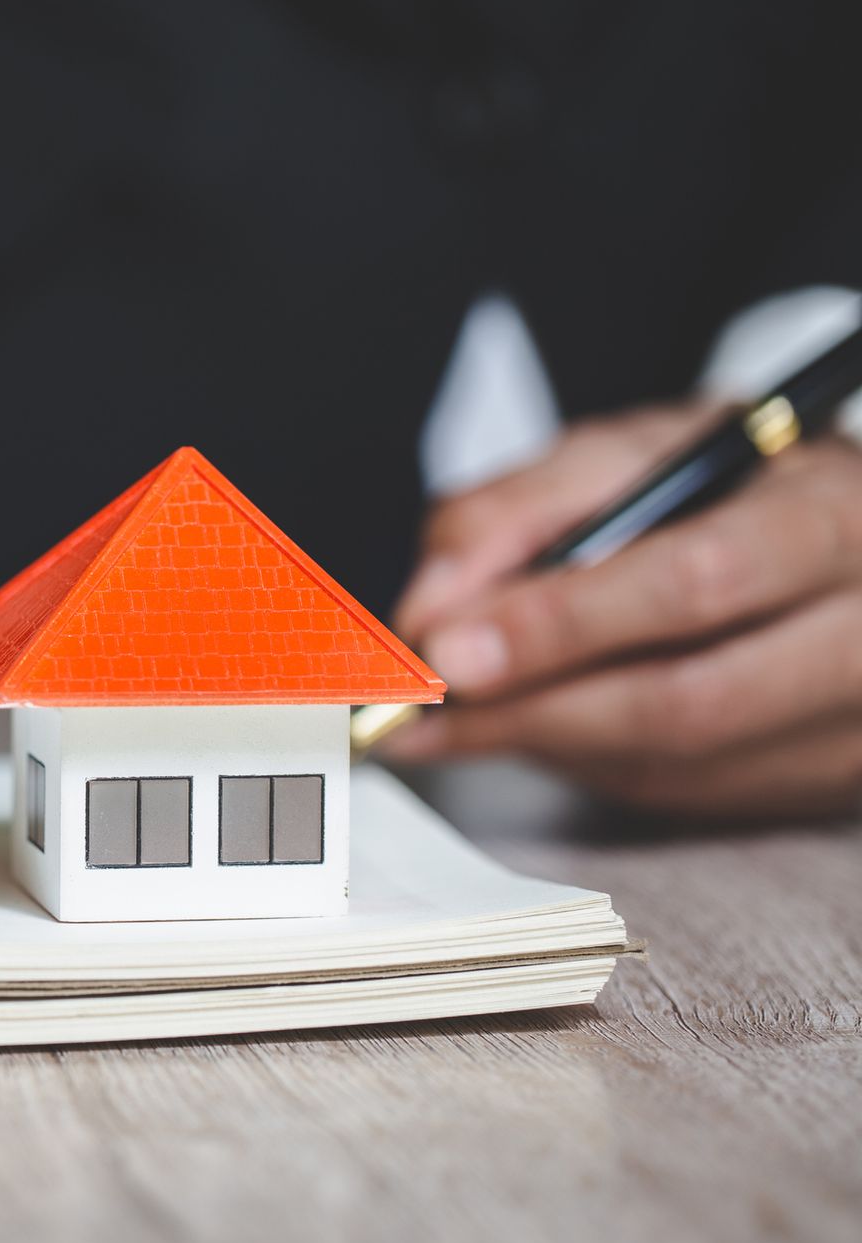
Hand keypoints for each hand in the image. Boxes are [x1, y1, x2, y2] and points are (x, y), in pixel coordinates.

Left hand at [388, 399, 861, 817]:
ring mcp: (851, 727)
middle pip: (688, 702)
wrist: (843, 538)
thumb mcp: (631, 452)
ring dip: (538, 742)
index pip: (695, 584)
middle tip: (424, 708)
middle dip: (532, 708)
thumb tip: (433, 606)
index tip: (450, 648)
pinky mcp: (819, 785)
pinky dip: (581, 760)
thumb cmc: (730, 484)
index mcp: (830, 521)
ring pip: (672, 764)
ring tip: (446, 719)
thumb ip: (521, 510)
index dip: (561, 624)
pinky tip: (530, 724)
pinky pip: (675, 791)